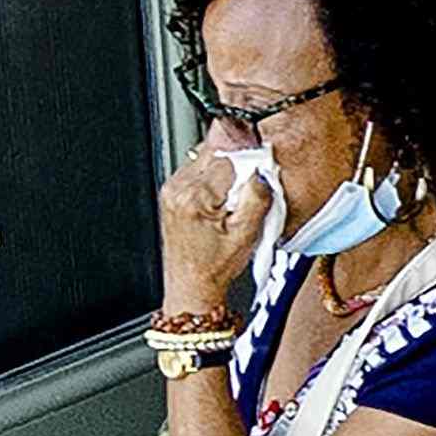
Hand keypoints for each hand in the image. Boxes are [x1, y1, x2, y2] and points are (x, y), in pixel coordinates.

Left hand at [157, 143, 270, 310]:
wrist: (191, 284)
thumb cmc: (214, 266)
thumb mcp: (246, 234)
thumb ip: (256, 197)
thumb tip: (262, 170)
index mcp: (195, 197)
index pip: (229, 157)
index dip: (251, 165)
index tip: (259, 178)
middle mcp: (178, 189)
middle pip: (216, 152)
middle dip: (237, 165)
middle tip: (245, 191)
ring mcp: (172, 189)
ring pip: (207, 157)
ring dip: (225, 170)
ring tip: (231, 200)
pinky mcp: (172, 191)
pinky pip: (198, 170)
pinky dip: (214, 178)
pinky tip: (220, 200)